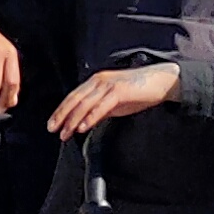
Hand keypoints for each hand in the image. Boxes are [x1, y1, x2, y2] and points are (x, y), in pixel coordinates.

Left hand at [46, 59, 184, 137]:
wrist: (160, 82)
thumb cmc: (139, 90)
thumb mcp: (114, 101)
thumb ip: (100, 109)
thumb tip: (85, 122)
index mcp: (96, 81)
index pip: (73, 96)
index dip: (61, 110)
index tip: (53, 124)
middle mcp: (99, 80)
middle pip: (75, 99)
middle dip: (62, 115)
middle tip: (53, 129)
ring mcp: (109, 85)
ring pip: (85, 103)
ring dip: (73, 119)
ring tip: (65, 133)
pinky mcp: (119, 91)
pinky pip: (101, 106)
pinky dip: (90, 117)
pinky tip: (83, 127)